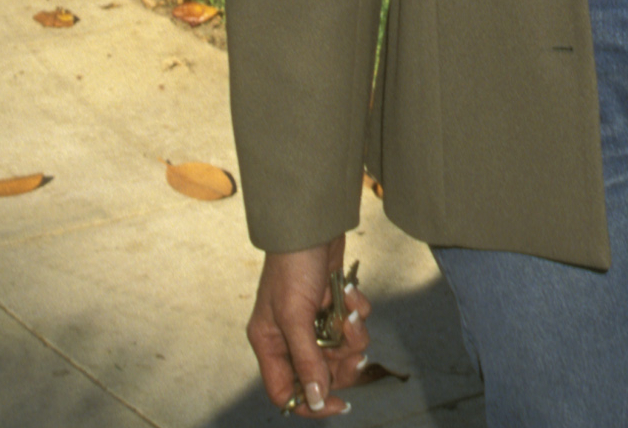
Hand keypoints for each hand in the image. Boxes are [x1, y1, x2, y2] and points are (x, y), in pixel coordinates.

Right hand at [247, 237, 371, 416]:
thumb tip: (316, 400)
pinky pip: (351, 322)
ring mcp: (313, 319)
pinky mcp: (333, 302)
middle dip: (341, 361)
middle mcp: (290, 335)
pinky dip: (356, 309)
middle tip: (354, 350)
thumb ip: (306, 359)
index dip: (311, 403)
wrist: (314, 223)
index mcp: (270, 343)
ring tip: (351, 313)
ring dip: (352, 334)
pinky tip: (352, 292)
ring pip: (341, 348)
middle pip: (321, 372)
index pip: (286, 391)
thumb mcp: (297, 316)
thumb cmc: (294, 266)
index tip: (339, 404)